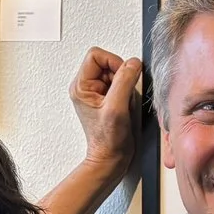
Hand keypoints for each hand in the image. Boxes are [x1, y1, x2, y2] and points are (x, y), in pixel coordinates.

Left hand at [68, 48, 143, 171]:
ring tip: (123, 104)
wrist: (111, 157)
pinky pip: (123, 85)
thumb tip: (133, 63)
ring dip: (126, 87)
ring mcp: (98, 92)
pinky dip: (129, 94)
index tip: (122, 75)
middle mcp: (87, 87)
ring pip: (118, 74)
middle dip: (121, 77)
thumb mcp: (116, 108)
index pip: (96, 55)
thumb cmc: (107, 140)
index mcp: (81, 87)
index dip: (113, 61)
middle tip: (122, 96)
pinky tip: (126, 107)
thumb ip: (124, 82)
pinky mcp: (109, 98)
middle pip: (108, 63)